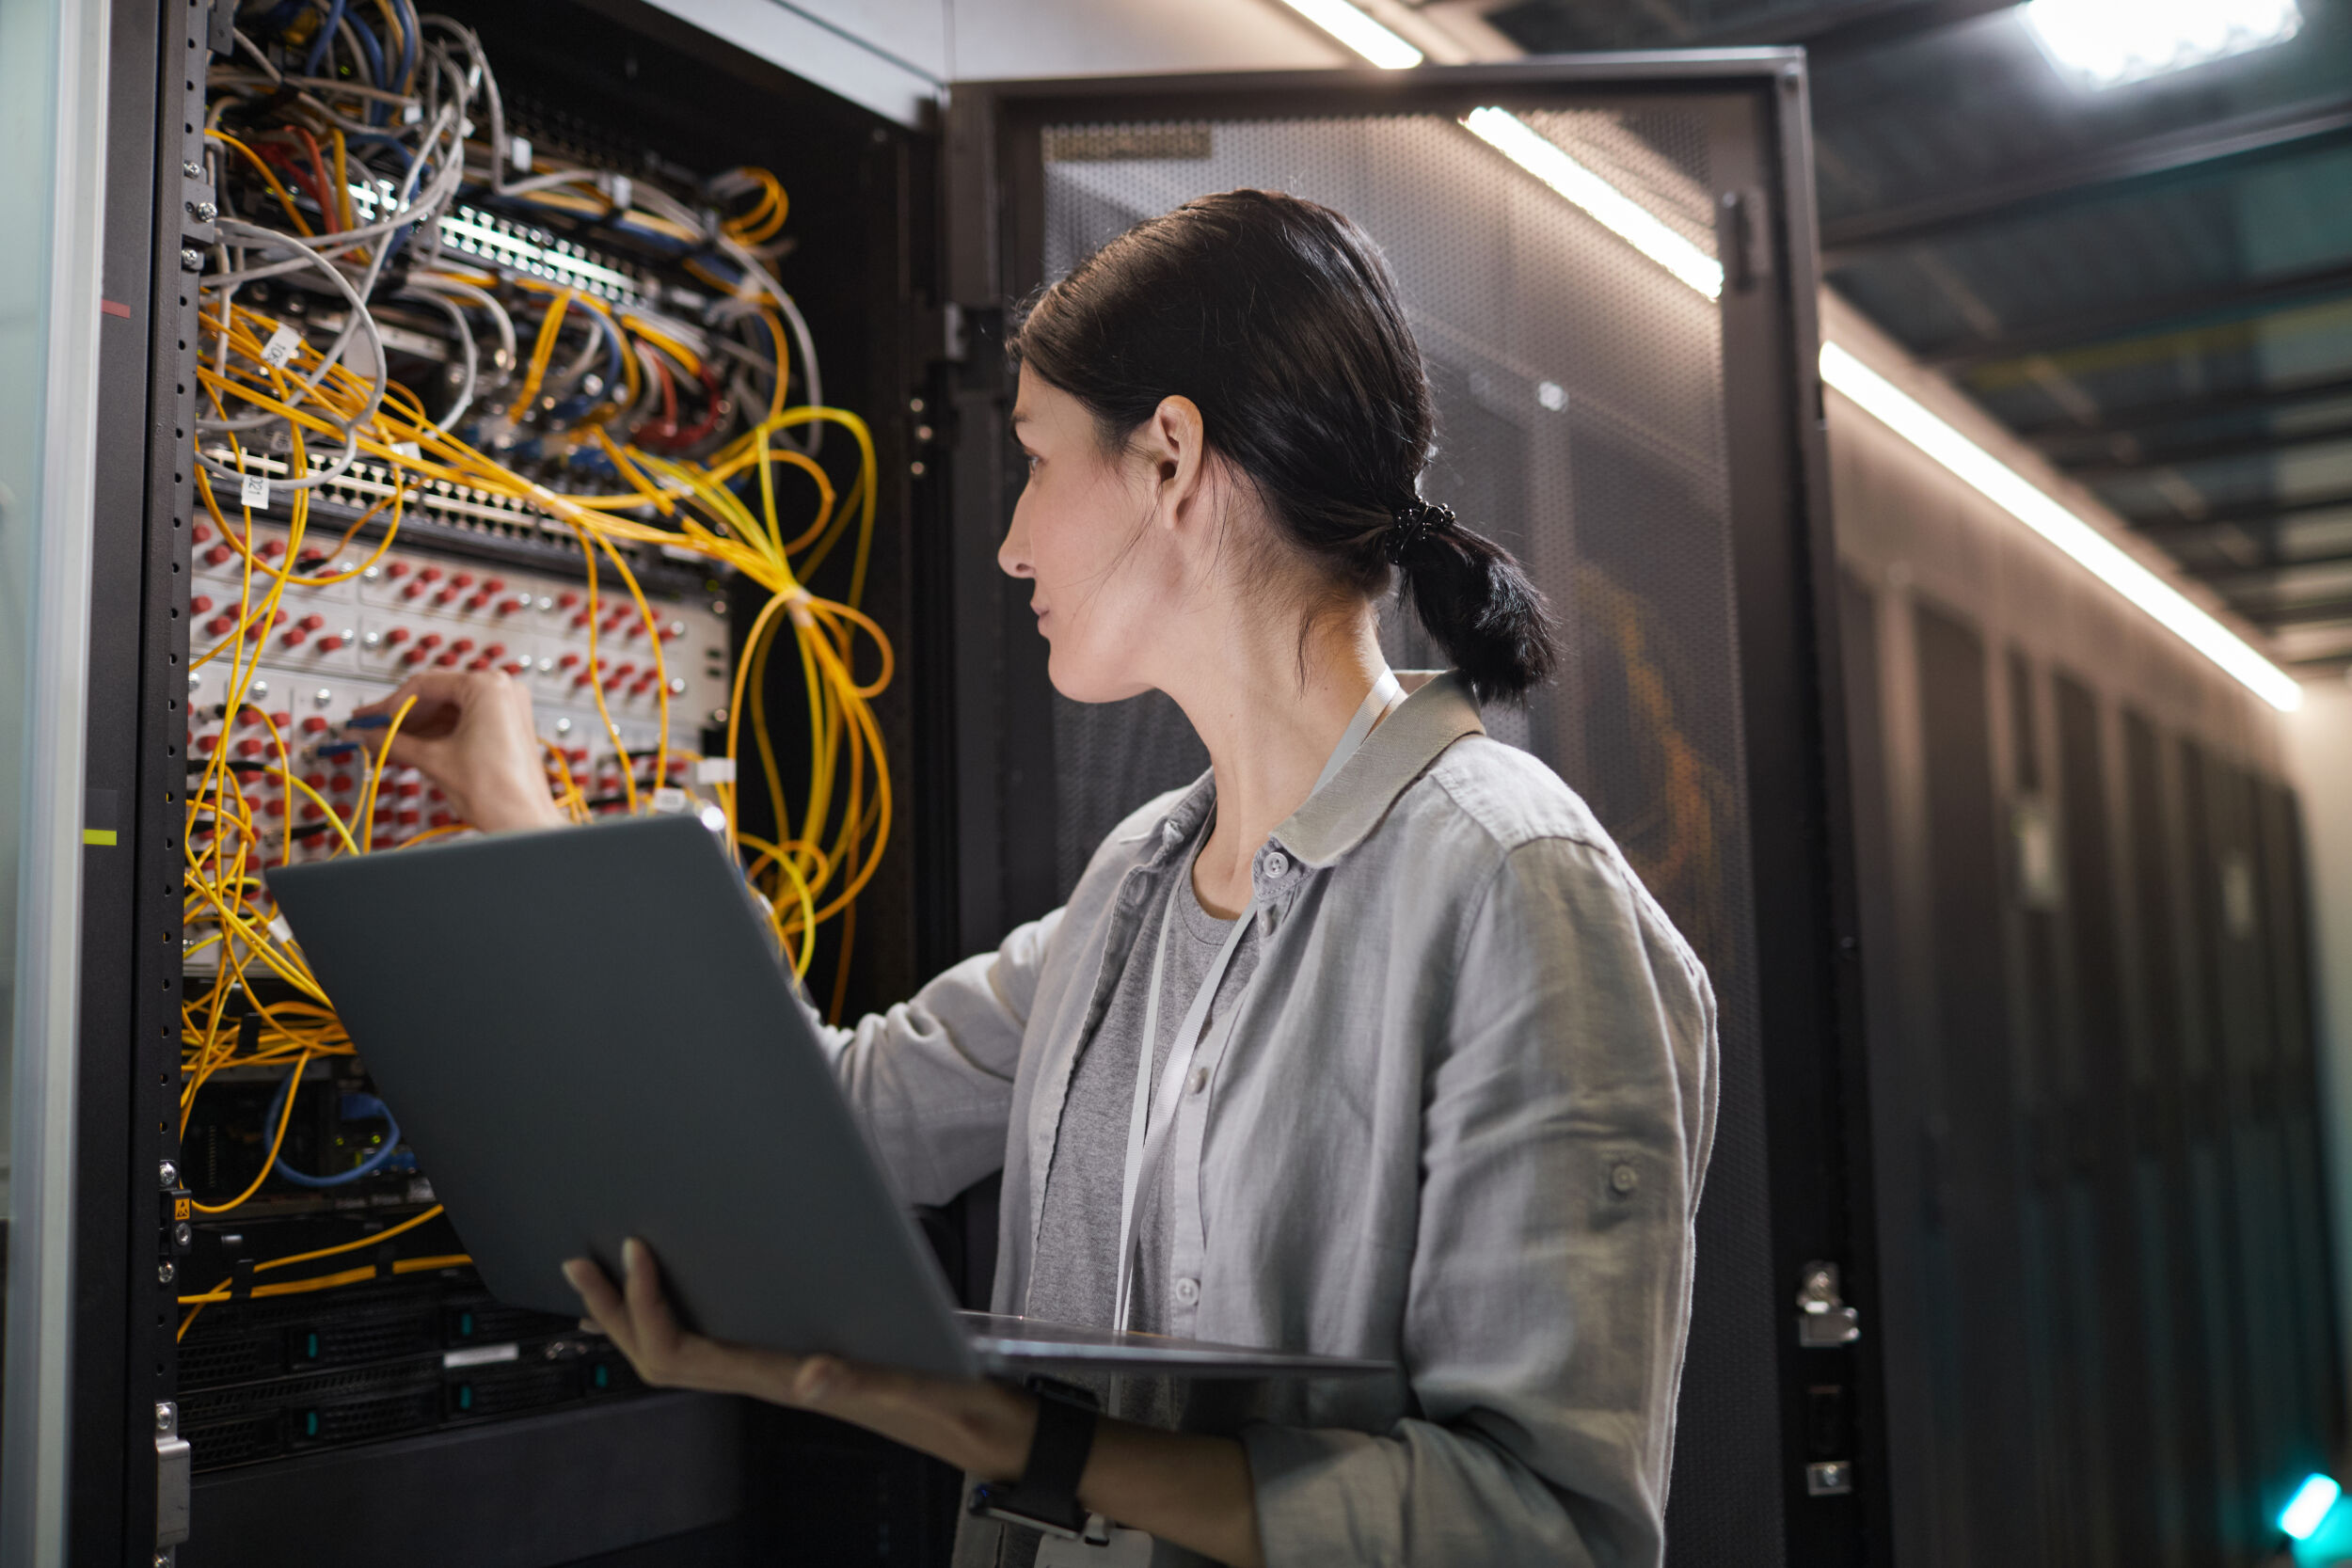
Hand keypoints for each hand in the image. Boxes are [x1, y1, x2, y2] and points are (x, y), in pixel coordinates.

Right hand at [350, 670, 563, 833]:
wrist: (524, 822)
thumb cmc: (498, 792)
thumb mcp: (433, 760)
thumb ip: (392, 741)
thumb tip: (364, 733)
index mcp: (488, 687)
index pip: (425, 684)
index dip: (390, 704)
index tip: (369, 718)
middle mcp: (502, 690)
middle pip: (436, 694)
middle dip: (401, 715)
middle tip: (370, 727)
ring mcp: (506, 707)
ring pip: (448, 708)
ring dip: (416, 725)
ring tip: (385, 739)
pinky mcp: (506, 725)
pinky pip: (463, 720)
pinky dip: (436, 732)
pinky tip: (409, 744)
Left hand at [561, 1239, 1039, 1480]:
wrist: (988, 1431)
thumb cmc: (957, 1405)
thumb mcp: (917, 1385)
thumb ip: (865, 1380)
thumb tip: (810, 1374)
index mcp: (787, 1378)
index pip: (684, 1352)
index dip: (645, 1307)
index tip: (633, 1253)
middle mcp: (775, 1379)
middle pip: (665, 1356)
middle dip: (614, 1310)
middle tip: (579, 1261)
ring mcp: (785, 1375)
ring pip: (687, 1355)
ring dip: (640, 1315)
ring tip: (611, 1274)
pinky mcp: (804, 1366)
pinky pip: (723, 1347)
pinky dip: (687, 1317)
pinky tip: (687, 1296)